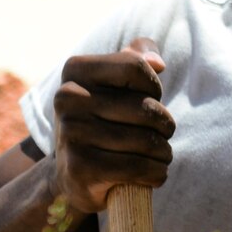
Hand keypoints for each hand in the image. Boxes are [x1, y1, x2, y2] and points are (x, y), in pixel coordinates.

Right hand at [49, 35, 174, 213]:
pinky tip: (152, 173)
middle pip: (146, 107)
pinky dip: (156, 173)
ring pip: (147, 141)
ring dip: (163, 152)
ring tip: (158, 155)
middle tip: (159, 135)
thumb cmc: (103, 120)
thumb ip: (135, 58)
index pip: (135, 66)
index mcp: (75, 70)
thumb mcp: (113, 83)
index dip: (153, 88)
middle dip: (165, 125)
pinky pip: (139, 167)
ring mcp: (71, 133)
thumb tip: (157, 63)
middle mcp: (66, 98)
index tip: (147, 101)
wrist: (71, 173)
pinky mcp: (79, 168)